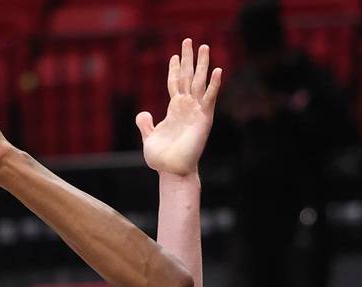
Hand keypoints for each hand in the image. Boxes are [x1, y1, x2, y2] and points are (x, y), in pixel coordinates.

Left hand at [136, 39, 221, 177]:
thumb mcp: (149, 138)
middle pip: (188, 77)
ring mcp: (196, 111)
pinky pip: (209, 99)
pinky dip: (213, 85)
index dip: (174, 69)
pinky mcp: (204, 119)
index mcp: (174, 110)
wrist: (172, 171)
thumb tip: (143, 113)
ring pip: (199, 82)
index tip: (174, 55)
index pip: (175, 84)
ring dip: (202, 64)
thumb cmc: (161, 159)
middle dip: (188, 59)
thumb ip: (146, 125)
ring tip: (204, 46)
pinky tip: (217, 71)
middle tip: (188, 41)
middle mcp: (186, 107)